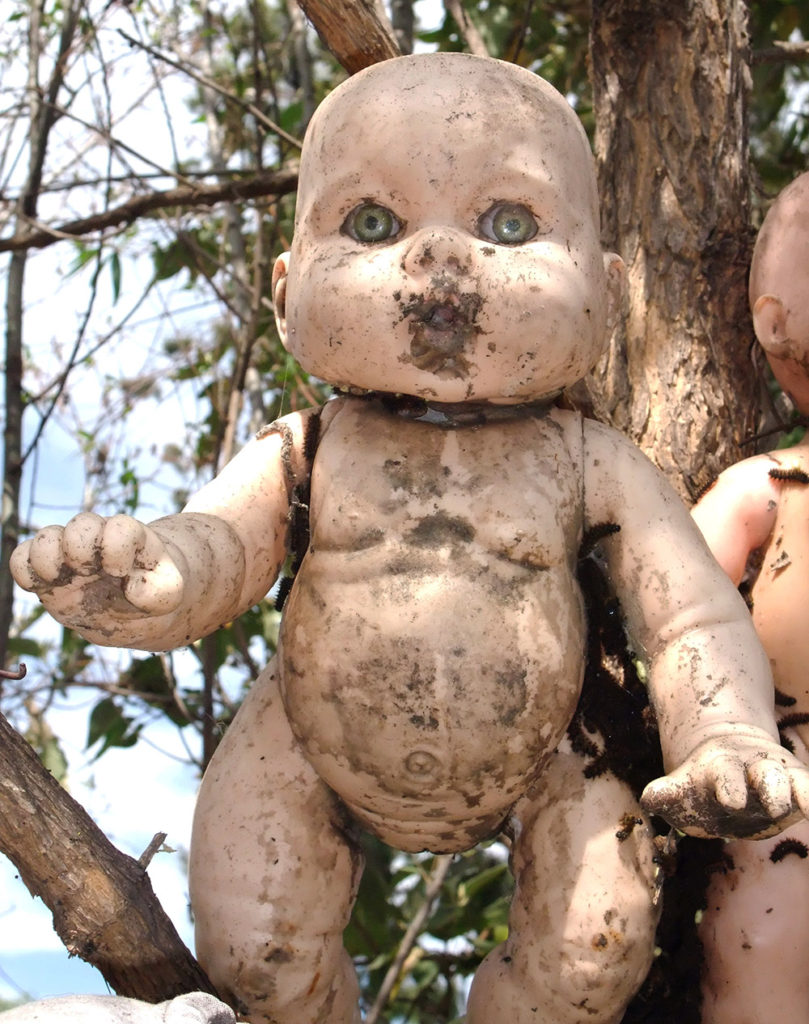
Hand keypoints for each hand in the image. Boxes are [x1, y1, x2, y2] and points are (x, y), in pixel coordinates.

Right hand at [10, 512, 183, 619]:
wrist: (138, 604)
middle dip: (81, 548)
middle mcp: (98, 541)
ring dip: (47, 557)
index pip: (120, 527)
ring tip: (60, 579)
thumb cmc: (155, 591)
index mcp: (131, 540)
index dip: (115, 546)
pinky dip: (23, 570)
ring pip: (46, 537)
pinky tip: (42, 587)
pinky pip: (22, 559)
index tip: (120, 571)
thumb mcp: (170, 594)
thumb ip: (161, 590)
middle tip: (88, 572)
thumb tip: (133, 587)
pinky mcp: (50, 574)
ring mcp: (71, 556)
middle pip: (81, 524)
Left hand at [641, 731, 808, 838]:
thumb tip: (649, 797)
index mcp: (722, 768)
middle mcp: (756, 770)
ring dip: (806, 794)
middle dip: (771, 788)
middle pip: (766, 776)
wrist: (733, 753)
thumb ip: (669, 794)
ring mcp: (782, 779)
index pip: (724, 776)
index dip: (727, 785)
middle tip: (776, 803)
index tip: (730, 799)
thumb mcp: (683, 787)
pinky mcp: (802, 789)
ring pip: (796, 782)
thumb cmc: (703, 781)